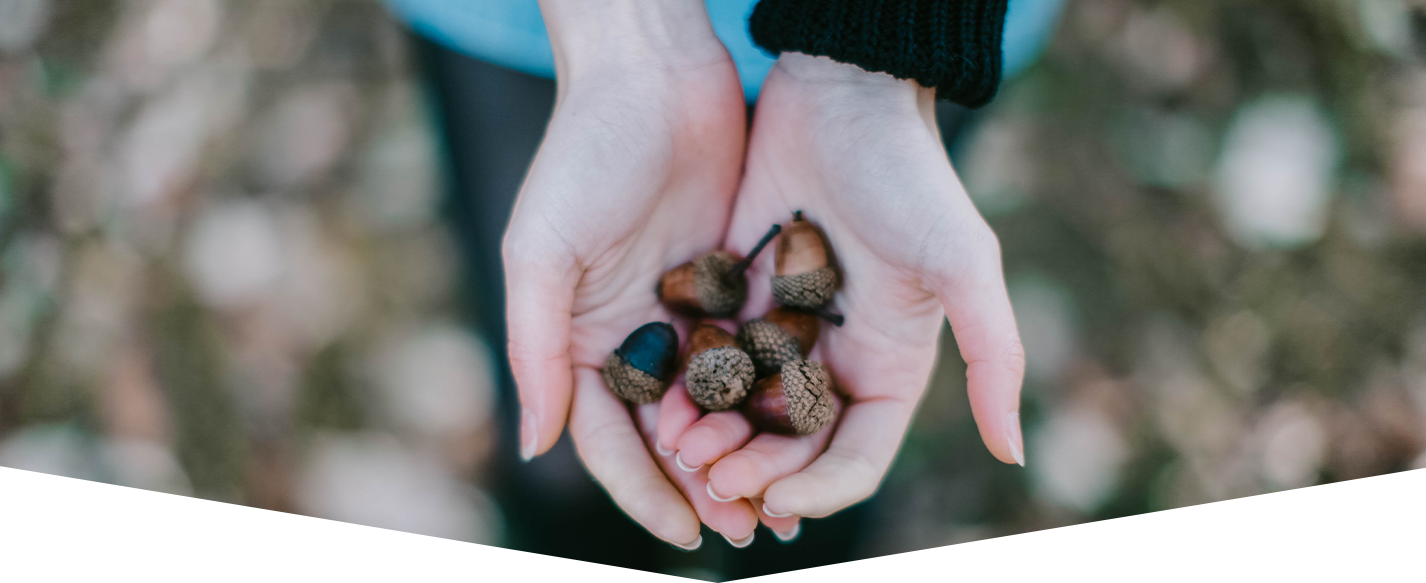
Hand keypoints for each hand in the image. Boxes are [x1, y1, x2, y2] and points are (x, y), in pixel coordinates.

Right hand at [504, 1, 758, 546]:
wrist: (653, 73)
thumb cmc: (582, 154)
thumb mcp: (542, 251)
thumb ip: (537, 349)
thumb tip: (536, 445)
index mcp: (580, 340)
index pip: (611, 439)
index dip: (645, 490)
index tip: (687, 531)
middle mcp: (633, 337)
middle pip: (669, 435)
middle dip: (704, 486)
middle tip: (747, 531)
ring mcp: (685, 312)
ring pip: (719, 404)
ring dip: (745, 454)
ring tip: (783, 502)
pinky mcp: (731, 284)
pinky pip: (755, 353)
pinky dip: (775, 396)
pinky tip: (808, 430)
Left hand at [664, 53, 1027, 521]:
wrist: (839, 92)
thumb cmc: (909, 174)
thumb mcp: (963, 261)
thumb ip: (992, 355)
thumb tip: (1013, 454)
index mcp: (888, 367)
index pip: (853, 458)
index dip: (819, 491)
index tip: (776, 501)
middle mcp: (832, 360)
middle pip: (789, 448)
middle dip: (753, 472)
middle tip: (711, 477)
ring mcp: (778, 332)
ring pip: (738, 413)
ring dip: (713, 440)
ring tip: (679, 447)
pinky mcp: (731, 298)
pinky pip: (704, 361)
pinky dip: (685, 389)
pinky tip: (660, 402)